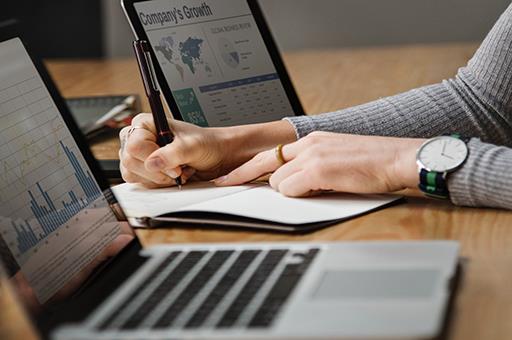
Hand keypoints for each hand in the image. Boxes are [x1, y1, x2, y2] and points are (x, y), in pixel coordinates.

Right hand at [119, 114, 227, 186]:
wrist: (214, 156)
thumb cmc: (204, 144)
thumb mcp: (193, 146)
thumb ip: (173, 153)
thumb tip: (152, 163)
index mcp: (145, 124)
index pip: (134, 145)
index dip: (152, 158)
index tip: (175, 165)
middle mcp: (138, 138)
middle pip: (130, 162)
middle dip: (157, 171)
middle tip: (178, 170)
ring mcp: (138, 156)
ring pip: (132, 174)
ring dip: (158, 178)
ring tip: (177, 170)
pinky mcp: (142, 170)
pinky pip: (140, 183)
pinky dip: (158, 183)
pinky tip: (172, 176)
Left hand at [215, 131, 424, 196]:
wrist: (399, 158)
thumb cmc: (374, 162)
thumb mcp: (337, 156)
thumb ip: (312, 164)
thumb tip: (294, 182)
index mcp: (312, 138)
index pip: (270, 153)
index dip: (245, 167)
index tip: (227, 177)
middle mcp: (308, 143)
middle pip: (267, 166)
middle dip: (254, 181)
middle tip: (229, 186)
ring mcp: (312, 155)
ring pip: (278, 181)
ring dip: (290, 191)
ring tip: (318, 190)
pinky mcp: (319, 169)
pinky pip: (290, 189)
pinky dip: (299, 195)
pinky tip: (322, 190)